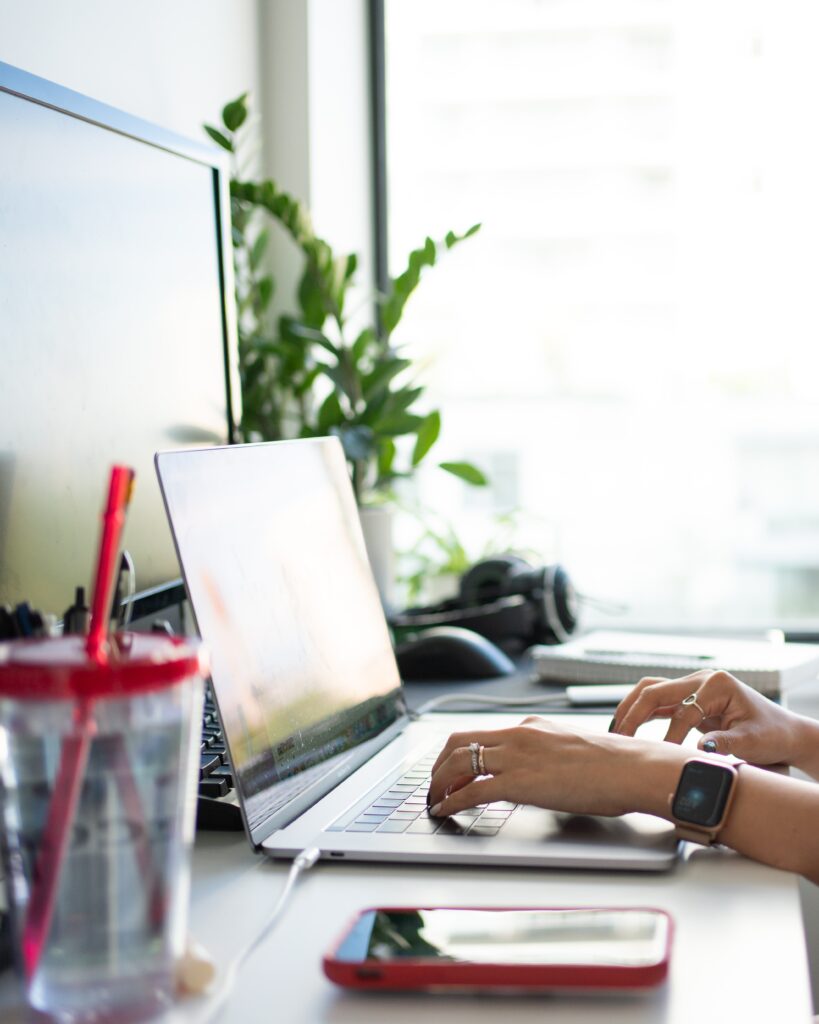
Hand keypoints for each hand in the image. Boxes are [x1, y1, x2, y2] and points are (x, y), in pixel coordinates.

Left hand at [427, 717, 674, 818]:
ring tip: (435, 800)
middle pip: (459, 742)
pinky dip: (452, 801)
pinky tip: (445, 811)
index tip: (450, 768)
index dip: (458, 752)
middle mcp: (518, 735)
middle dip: (440, 765)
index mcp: (531, 727)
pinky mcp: (520, 782)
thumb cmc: (615, 765)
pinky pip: (472, 791)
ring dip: (439, 783)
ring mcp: (517, 756)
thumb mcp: (571, 750)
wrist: (633, 769)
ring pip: (458, 763)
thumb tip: (538, 773)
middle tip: (435, 784)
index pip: (480, 733)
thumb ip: (547, 756)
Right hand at [610, 669, 808, 767]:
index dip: (671, 737)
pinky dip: (639, 712)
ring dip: (630, 709)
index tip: (663, 759)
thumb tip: (699, 748)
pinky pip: (656, 700)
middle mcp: (700, 679)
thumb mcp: (754, 741)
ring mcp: (692, 686)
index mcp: (717, 684)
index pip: (683, 711)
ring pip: (650, 690)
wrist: (782, 731)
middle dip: (634, 715)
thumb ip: (727, 743)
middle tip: (620, 739)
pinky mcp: (687, 697)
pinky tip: (627, 729)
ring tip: (615, 732)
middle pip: (655, 690)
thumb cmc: (772, 734)